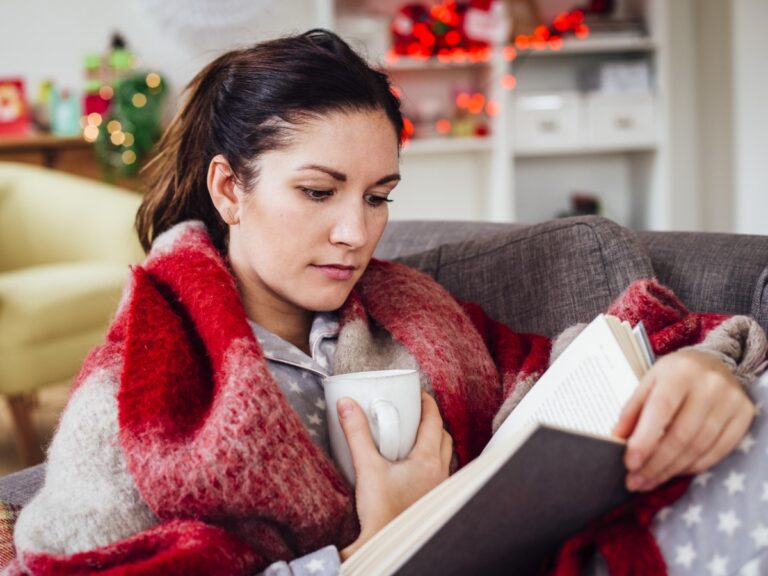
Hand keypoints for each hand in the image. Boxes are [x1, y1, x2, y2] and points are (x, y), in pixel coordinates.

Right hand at [339, 391, 452, 558]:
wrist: (384, 543)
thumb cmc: (381, 511)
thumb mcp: (366, 466)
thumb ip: (356, 433)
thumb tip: (346, 404)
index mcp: (429, 460)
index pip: (435, 421)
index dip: (428, 403)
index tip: (418, 393)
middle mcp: (439, 472)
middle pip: (443, 436)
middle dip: (432, 421)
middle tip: (415, 411)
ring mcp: (438, 488)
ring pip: (444, 455)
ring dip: (433, 441)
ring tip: (413, 436)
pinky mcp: (430, 500)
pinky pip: (438, 472)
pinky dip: (429, 461)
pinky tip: (411, 466)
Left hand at [613, 349, 755, 491]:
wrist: (713, 363)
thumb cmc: (674, 376)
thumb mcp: (648, 383)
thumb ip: (632, 411)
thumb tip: (618, 441)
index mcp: (680, 372)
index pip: (661, 410)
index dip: (645, 440)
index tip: (629, 463)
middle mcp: (709, 385)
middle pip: (681, 435)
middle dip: (655, 464)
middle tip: (635, 481)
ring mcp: (731, 401)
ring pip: (698, 447)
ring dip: (671, 470)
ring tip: (648, 481)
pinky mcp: (744, 416)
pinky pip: (717, 451)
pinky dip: (693, 466)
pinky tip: (674, 472)